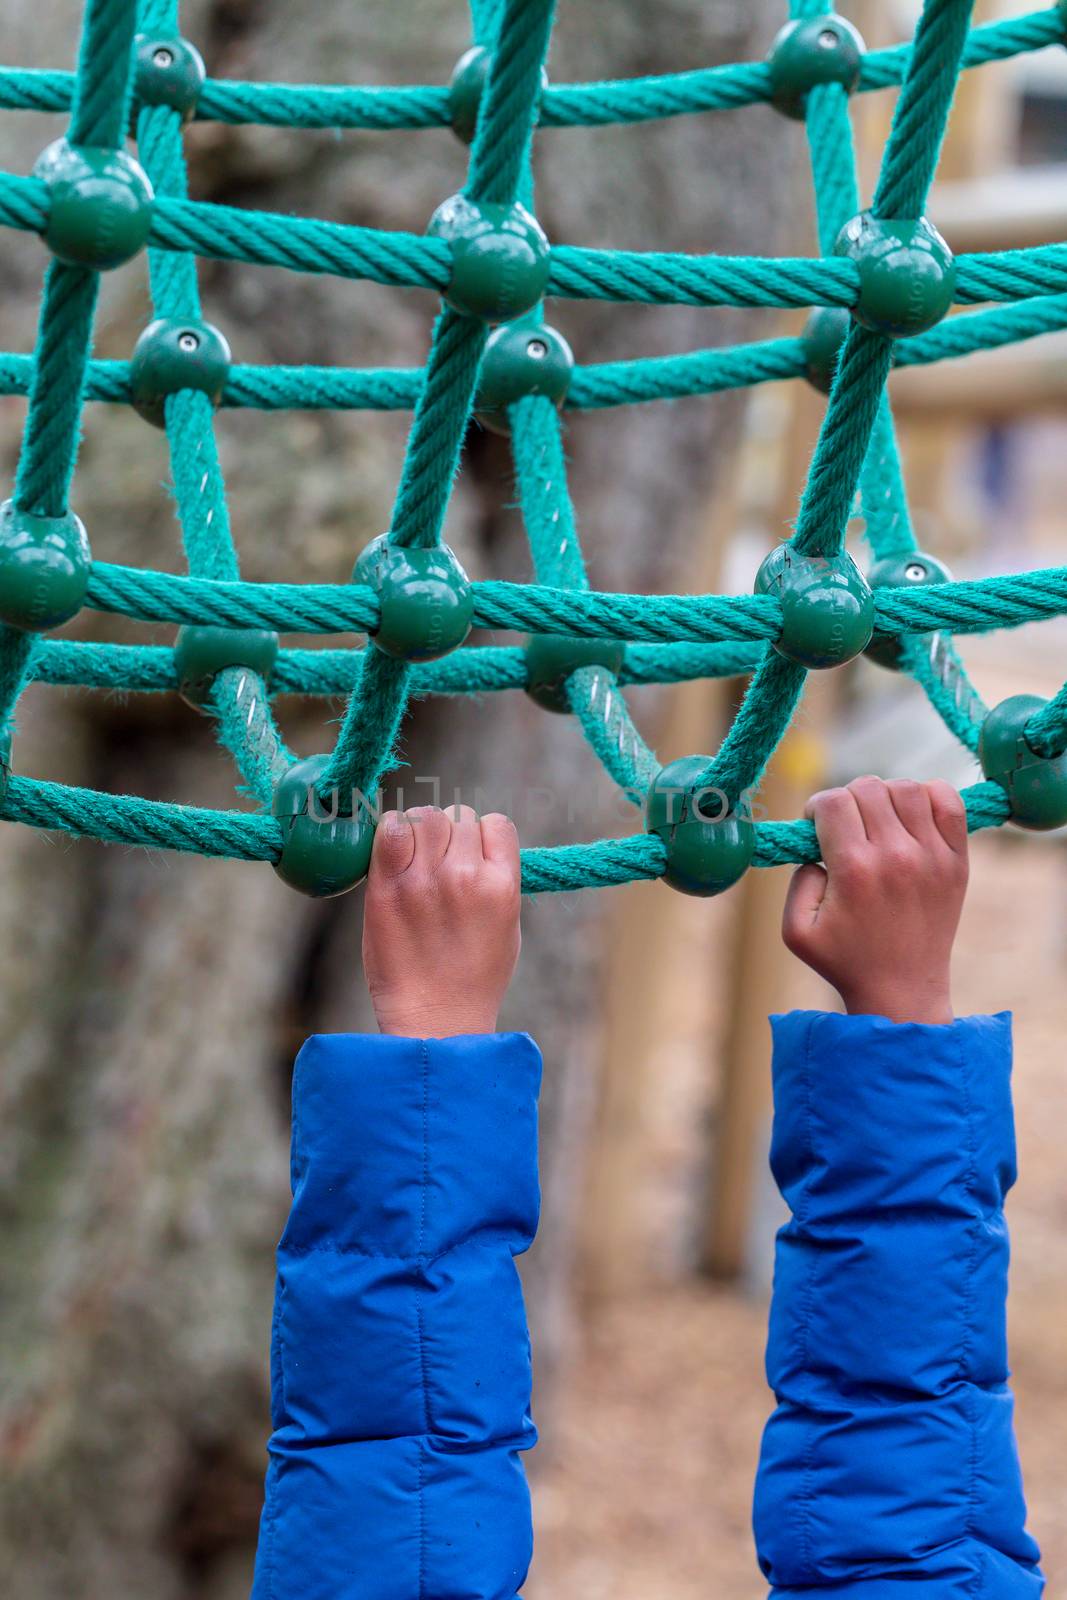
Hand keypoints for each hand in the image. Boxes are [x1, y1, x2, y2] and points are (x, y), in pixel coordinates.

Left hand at [362, 804, 521, 1037]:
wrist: (435, 1021)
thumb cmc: (472, 979)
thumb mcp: (507, 926)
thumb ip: (496, 879)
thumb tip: (475, 843)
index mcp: (502, 885)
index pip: (495, 824)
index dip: (481, 837)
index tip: (470, 858)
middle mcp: (466, 875)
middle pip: (457, 817)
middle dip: (449, 836)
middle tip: (437, 866)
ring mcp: (425, 880)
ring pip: (425, 817)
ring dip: (419, 831)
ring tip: (414, 861)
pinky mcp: (388, 887)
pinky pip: (389, 828)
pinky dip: (390, 831)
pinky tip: (392, 854)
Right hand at [782, 776, 968, 1024]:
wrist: (903, 989)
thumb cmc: (845, 961)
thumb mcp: (796, 931)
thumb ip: (796, 881)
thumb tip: (816, 847)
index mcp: (854, 870)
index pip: (832, 801)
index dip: (816, 808)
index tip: (817, 828)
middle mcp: (896, 856)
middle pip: (867, 787)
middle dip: (847, 800)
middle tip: (846, 827)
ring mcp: (932, 856)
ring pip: (905, 788)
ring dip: (884, 796)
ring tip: (878, 821)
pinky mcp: (957, 861)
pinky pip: (950, 801)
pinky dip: (929, 794)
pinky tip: (913, 815)